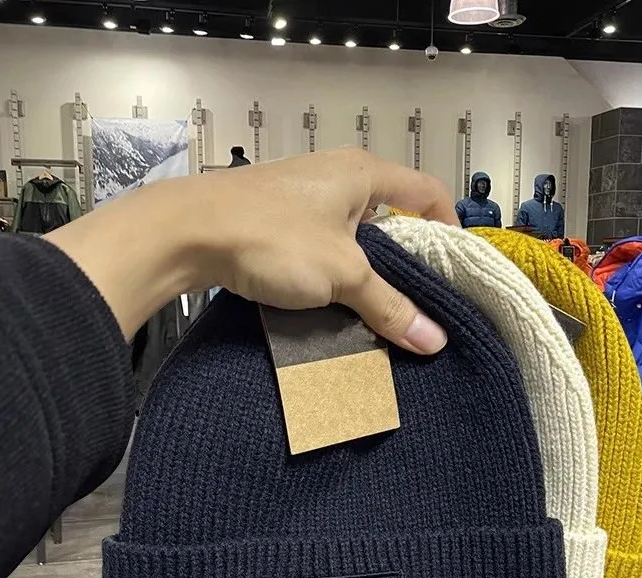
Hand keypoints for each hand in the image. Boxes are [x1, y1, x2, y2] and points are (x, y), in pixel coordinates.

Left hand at [46, 148, 456, 354]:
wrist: (186, 233)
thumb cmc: (274, 237)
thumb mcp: (342, 274)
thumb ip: (389, 305)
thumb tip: (435, 341)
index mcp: (362, 173)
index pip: (426, 191)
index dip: (448, 226)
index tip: (456, 267)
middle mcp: (335, 176)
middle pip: (391, 214)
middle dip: (408, 256)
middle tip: (420, 296)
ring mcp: (302, 196)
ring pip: (353, 233)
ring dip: (367, 268)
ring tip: (377, 306)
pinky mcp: (275, 218)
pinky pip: (322, 244)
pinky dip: (334, 270)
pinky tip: (333, 300)